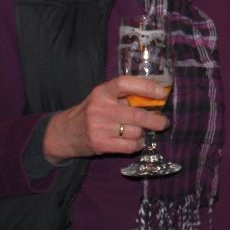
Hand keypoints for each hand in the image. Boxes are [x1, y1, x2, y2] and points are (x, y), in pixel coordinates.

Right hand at [43, 76, 169, 162]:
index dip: (146, 86)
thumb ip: (123, 97)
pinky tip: (136, 141)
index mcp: (102, 91)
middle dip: (156, 120)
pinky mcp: (100, 144)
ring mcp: (99, 127)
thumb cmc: (91, 112)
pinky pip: (130, 146)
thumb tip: (156, 98)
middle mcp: (100, 108)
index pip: (125, 83)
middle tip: (164, 122)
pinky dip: (138, 144)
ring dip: (143, 133)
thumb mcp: (103, 98)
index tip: (161, 93)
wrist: (65, 133)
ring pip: (135, 132)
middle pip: (137, 115)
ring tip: (141, 132)